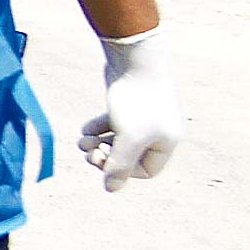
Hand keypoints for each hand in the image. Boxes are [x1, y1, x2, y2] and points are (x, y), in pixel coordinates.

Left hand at [77, 29, 186, 190]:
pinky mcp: (127, 104)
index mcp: (166, 142)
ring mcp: (142, 117)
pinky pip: (110, 125)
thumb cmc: (136, 102)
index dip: (122, 172)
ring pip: (116, 141)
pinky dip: (96, 128)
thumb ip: (119, 166)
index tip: (105, 162)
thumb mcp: (127, 139)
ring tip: (82, 140)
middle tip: (89, 152)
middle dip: (105, 157)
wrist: (133, 60)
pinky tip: (85, 128)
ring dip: (97, 144)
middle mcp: (157, 131)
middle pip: (128, 157)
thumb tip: (110, 190)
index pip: (145, 171)